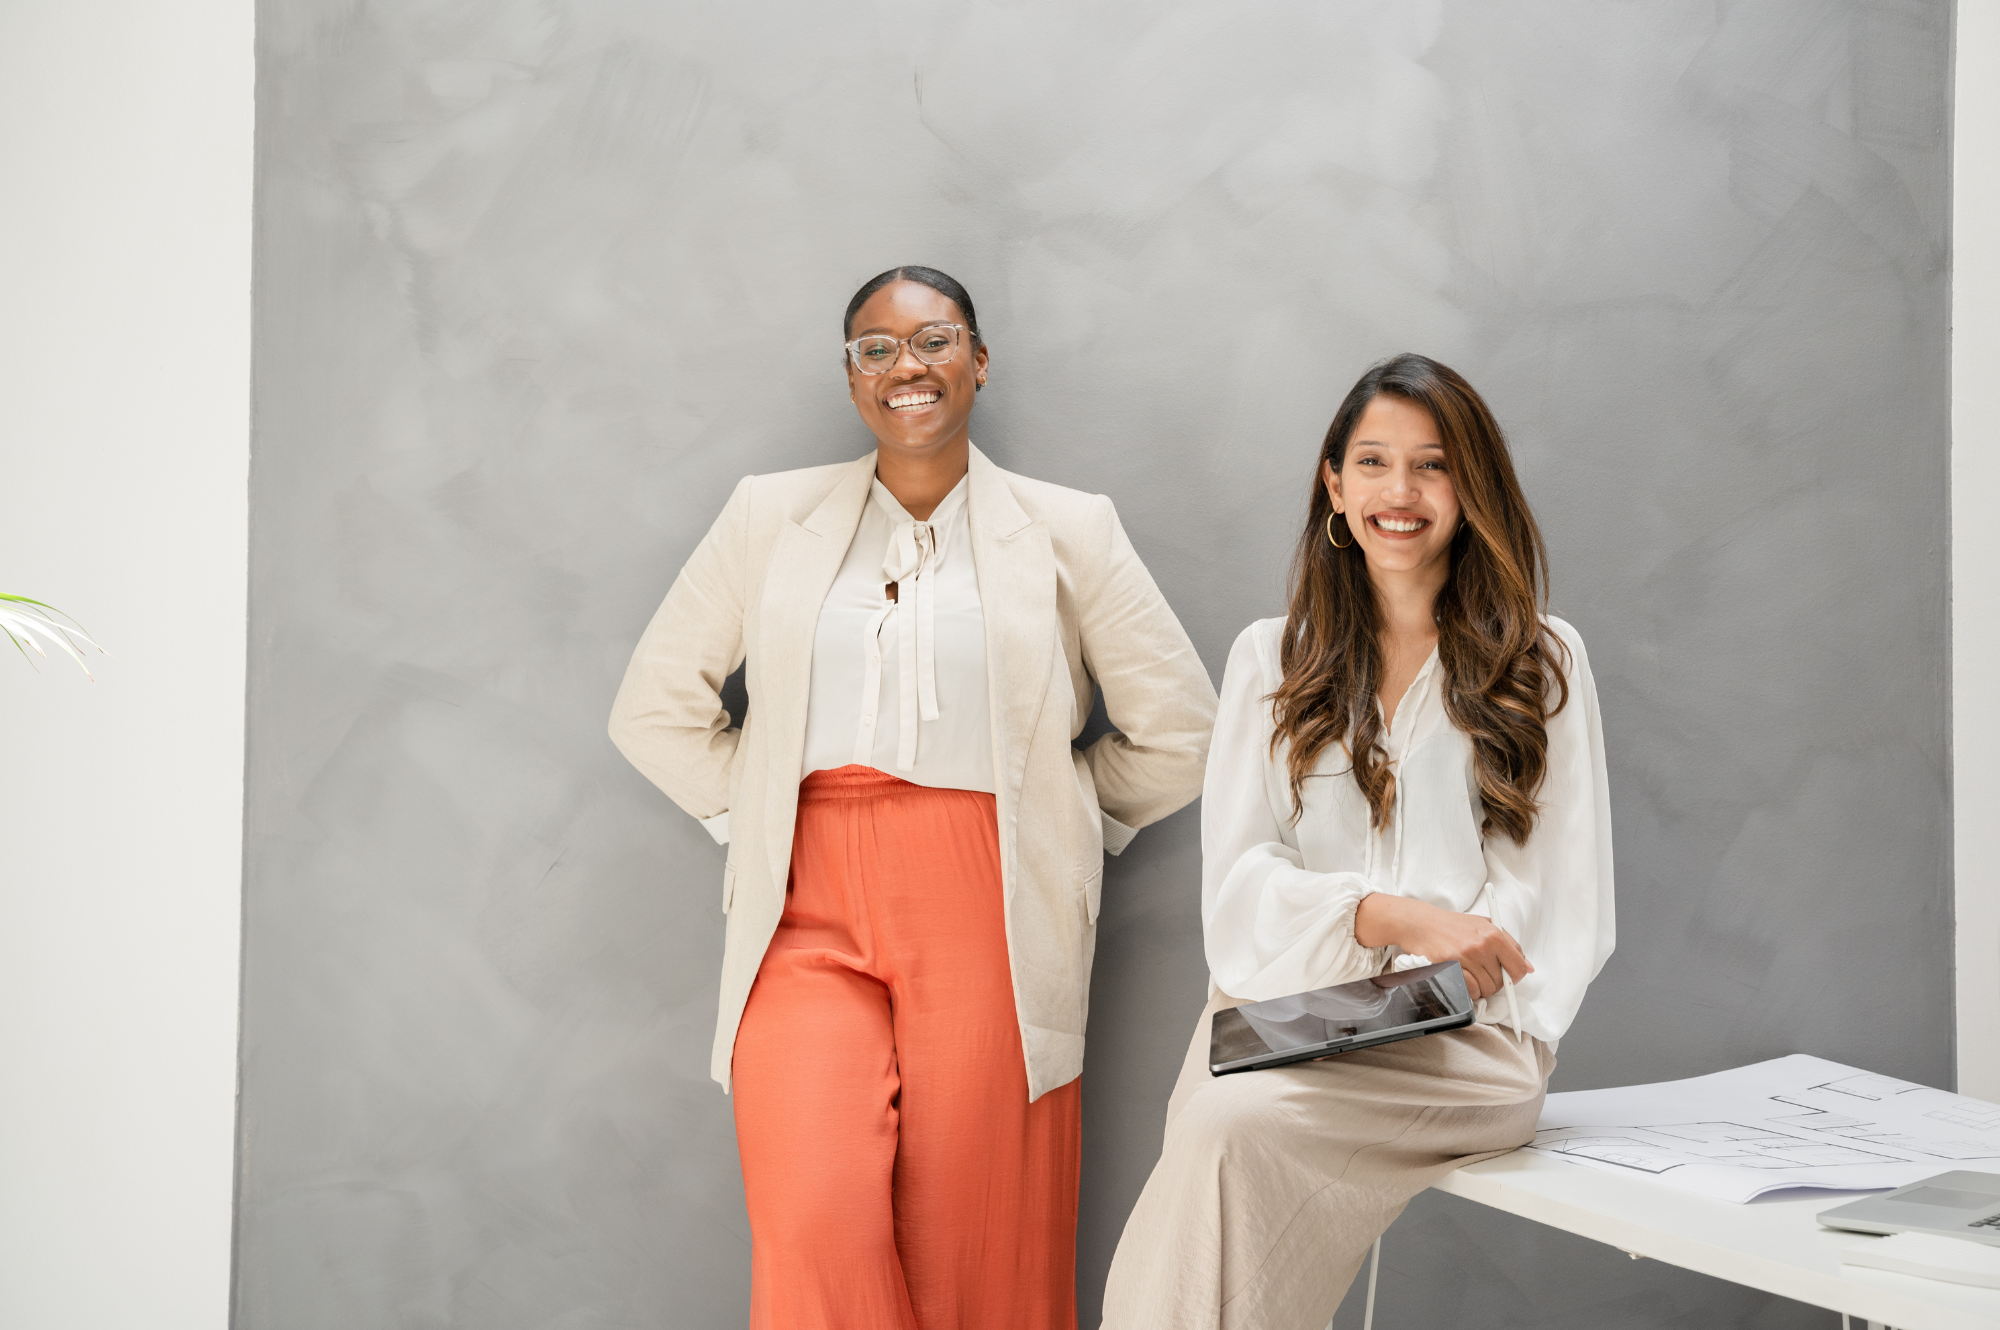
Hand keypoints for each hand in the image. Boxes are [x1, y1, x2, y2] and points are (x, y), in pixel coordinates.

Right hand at [1352, 893, 1532, 1000]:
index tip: (1508, 977)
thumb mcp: (1484, 925)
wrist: (1421, 923)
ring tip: (1472, 976)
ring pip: (1485, 989)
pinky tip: (1464, 980)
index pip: (1517, 967)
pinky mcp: (1449, 967)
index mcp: (1493, 935)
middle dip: (1495, 983)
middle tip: (1483, 974)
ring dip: (1481, 989)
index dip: (1514, 977)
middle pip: (1500, 982)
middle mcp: (1481, 946)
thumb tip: (1528, 968)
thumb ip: (1509, 945)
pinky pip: (1469, 990)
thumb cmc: (1453, 925)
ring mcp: (1464, 958)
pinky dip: (1469, 991)